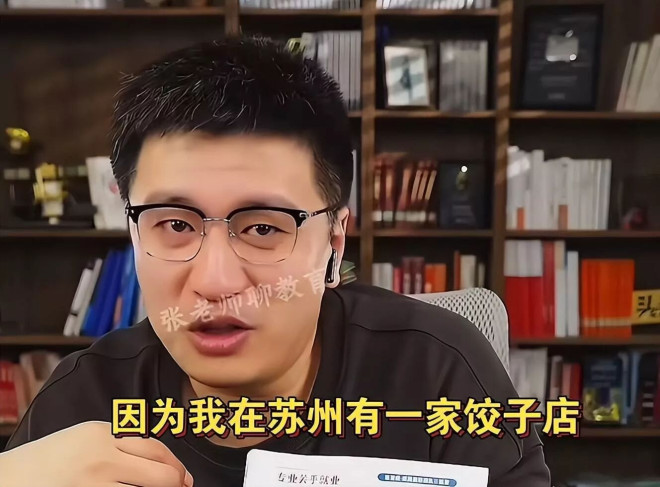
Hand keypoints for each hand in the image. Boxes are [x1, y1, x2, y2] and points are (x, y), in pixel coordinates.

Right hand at [0, 421, 193, 486]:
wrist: (6, 479)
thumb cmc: (45, 462)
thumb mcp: (83, 439)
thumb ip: (117, 444)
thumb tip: (157, 461)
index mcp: (104, 435)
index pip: (155, 449)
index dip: (175, 465)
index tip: (183, 476)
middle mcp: (103, 457)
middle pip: (160, 472)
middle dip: (176, 482)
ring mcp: (95, 483)